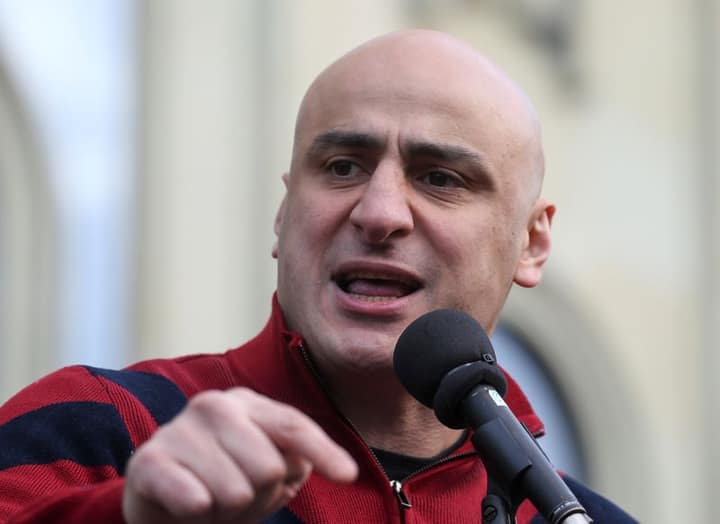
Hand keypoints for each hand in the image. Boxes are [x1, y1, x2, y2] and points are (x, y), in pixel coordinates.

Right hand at [122, 388, 357, 523]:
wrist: (159, 502)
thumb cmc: (223, 482)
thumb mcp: (265, 469)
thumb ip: (291, 458)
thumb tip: (300, 462)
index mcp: (248, 404)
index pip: (293, 426)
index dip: (324, 451)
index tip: (348, 476)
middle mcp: (214, 406)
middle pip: (270, 467)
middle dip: (260, 496)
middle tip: (238, 497)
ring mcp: (179, 430)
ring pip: (237, 491)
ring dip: (228, 510)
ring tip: (212, 501)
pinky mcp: (149, 462)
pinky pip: (195, 499)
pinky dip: (199, 512)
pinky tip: (189, 506)